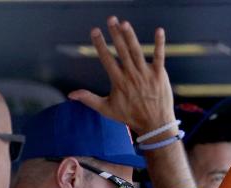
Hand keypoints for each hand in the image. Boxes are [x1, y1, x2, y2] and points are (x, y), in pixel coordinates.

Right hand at [70, 16, 174, 133]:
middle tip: (111, 19)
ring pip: (137, 52)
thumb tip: (70, 95)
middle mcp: (132, 76)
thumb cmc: (130, 117)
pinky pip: (160, 56)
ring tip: (124, 23)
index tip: (95, 30)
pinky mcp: (160, 75)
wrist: (155, 124)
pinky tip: (159, 30)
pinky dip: (159, 44)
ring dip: (131, 36)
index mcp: (118, 82)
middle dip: (115, 34)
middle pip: (122, 51)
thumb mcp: (107, 109)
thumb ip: (89, 99)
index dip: (100, 44)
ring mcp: (146, 74)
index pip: (107, 59)